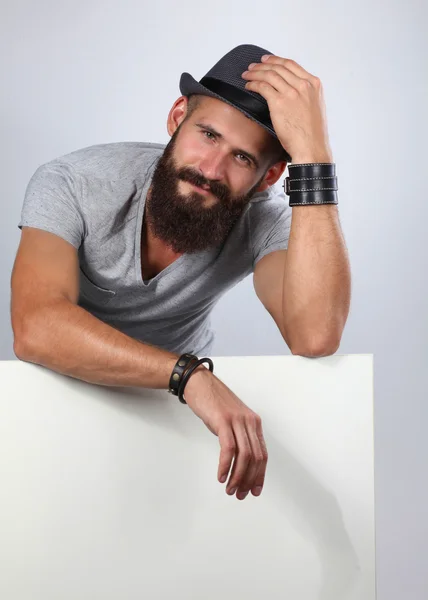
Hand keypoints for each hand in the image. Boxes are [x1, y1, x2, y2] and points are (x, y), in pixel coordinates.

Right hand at [183, 365, 267, 499]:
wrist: (199, 383)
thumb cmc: (213, 402)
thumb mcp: (231, 420)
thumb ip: (238, 436)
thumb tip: (240, 460)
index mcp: (253, 423)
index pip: (262, 454)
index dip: (259, 475)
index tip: (254, 490)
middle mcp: (249, 421)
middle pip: (255, 458)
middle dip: (249, 480)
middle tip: (240, 494)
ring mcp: (237, 420)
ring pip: (244, 455)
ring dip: (238, 476)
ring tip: (230, 489)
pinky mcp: (223, 420)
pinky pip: (229, 448)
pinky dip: (226, 465)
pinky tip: (221, 476)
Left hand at [241, 54, 332, 162]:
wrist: (311, 147)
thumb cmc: (312, 134)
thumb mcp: (314, 108)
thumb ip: (305, 96)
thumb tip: (291, 93)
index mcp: (314, 84)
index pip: (291, 65)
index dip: (276, 60)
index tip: (266, 60)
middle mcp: (303, 85)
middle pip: (279, 67)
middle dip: (262, 65)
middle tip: (252, 66)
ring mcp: (291, 93)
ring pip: (269, 74)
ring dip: (255, 73)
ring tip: (246, 75)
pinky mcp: (279, 102)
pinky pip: (263, 87)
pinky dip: (253, 84)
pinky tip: (248, 86)